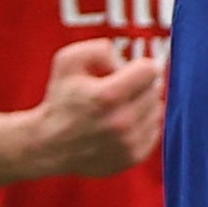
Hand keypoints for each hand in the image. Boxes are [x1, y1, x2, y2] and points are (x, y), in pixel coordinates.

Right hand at [30, 38, 164, 176]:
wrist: (50, 145)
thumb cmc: (61, 99)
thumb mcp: (68, 61)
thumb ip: (98, 49)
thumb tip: (124, 62)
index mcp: (108, 96)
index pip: (150, 70)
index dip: (138, 66)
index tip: (126, 71)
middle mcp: (122, 122)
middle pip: (154, 89)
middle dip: (139, 85)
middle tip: (116, 91)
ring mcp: (129, 143)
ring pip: (157, 110)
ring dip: (142, 105)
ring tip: (117, 108)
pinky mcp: (134, 157)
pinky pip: (154, 130)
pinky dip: (142, 124)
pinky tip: (121, 124)